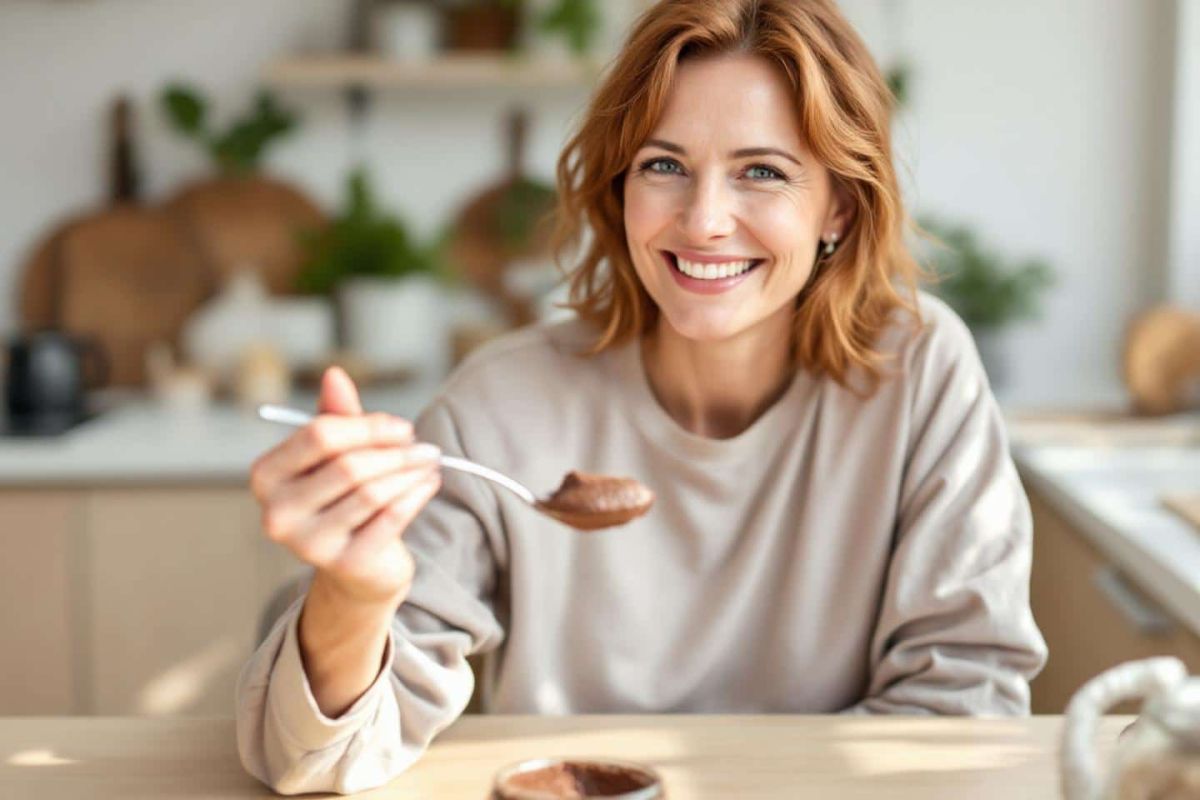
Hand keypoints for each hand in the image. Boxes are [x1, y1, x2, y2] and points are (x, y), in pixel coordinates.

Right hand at [249, 367, 441, 608]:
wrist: (357, 567)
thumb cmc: (343, 497)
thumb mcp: (336, 456)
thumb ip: (337, 417)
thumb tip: (335, 374)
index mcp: (266, 476)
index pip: (319, 436)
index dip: (368, 426)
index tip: (402, 427)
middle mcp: (278, 512)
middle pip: (349, 466)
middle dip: (396, 451)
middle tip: (426, 447)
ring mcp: (308, 544)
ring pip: (373, 492)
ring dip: (411, 472)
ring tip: (430, 462)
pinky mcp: (344, 564)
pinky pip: (390, 518)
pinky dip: (416, 495)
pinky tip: (429, 483)